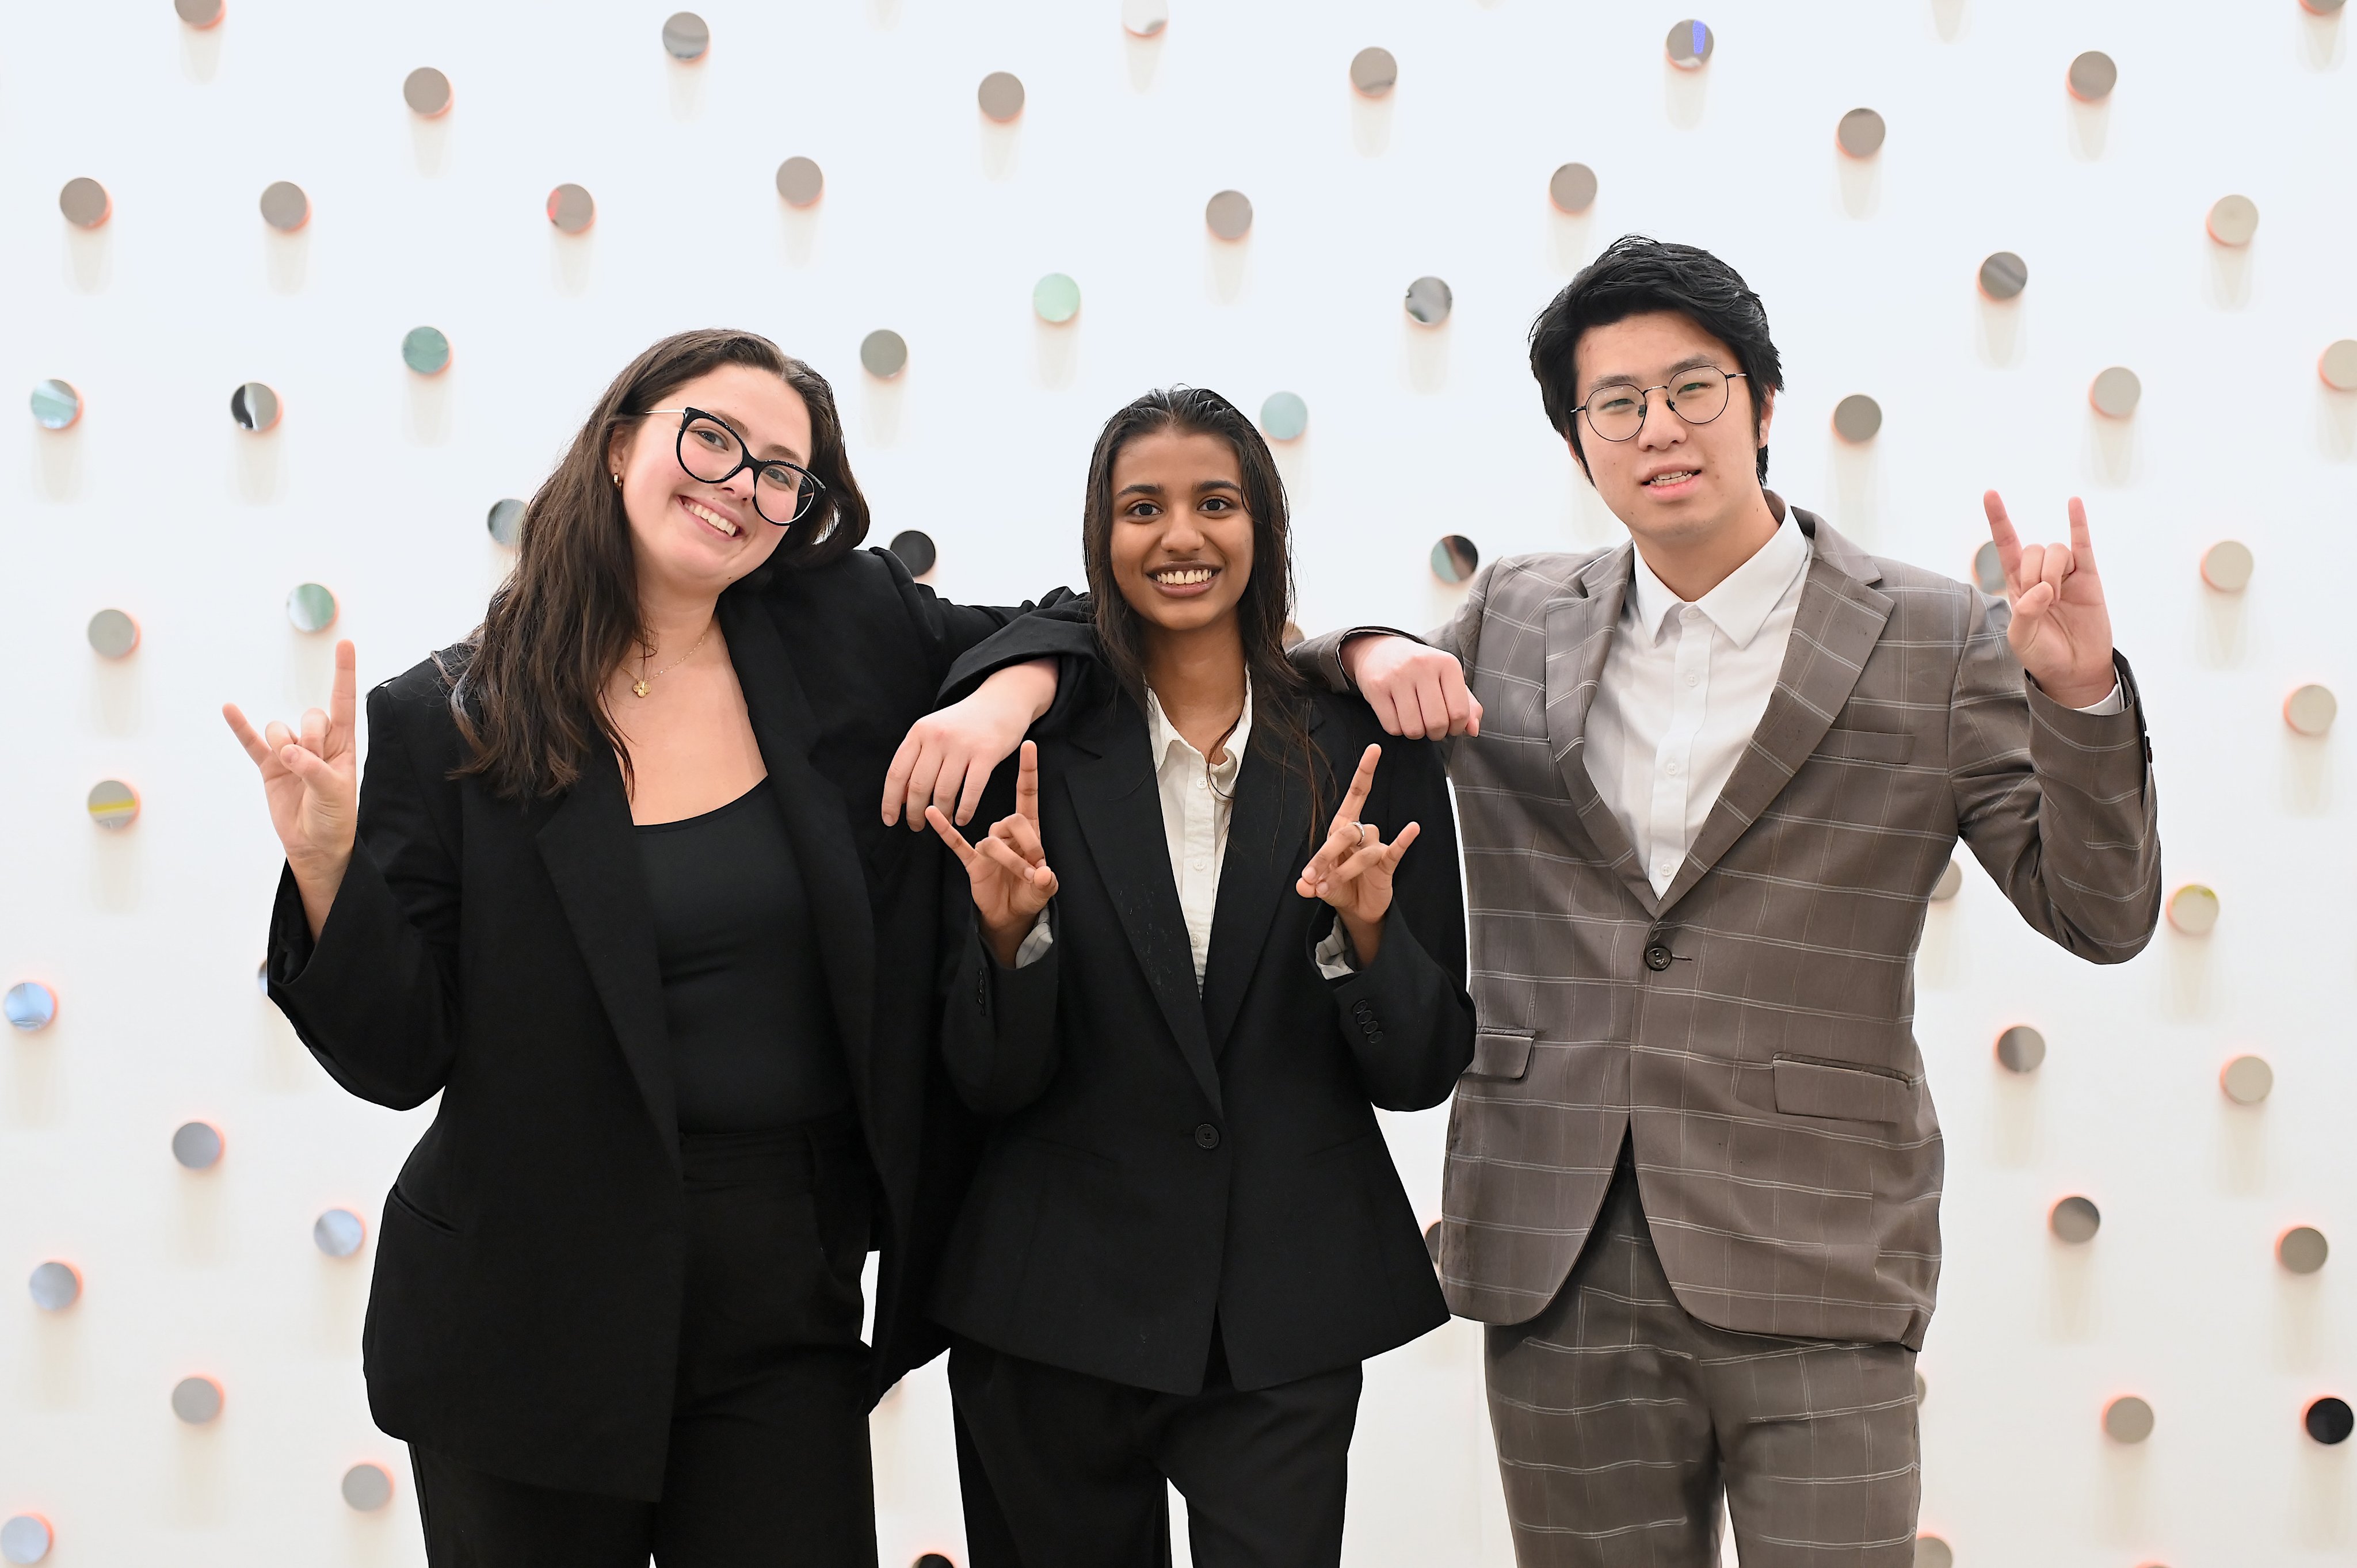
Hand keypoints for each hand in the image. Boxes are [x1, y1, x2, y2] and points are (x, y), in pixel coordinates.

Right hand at [224, 638, 358, 938]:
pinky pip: (251, 742)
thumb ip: (313, 769)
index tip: (345, 644)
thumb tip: (288, 751)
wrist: (316, 845)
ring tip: (294, 770)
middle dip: (311, 737)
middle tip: (313, 763)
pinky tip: (229, 709)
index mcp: (342, 744)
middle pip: (310, 717)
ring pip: (281, 729)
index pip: (344, 702)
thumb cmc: (335, 817)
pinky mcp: (269, 766)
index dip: (344, 673)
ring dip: (284, 746)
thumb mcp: (334, 793)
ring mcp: (291, 753)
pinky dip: (240, 726)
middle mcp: (317, 743)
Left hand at [883, 658, 1055, 829]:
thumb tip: (899, 798)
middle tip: (917, 826)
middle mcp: (938, 737)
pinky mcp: (987, 753)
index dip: (889, 801)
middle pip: (918, 786)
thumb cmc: (963, 724)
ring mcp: (963, 745)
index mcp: (919, 732)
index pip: (897, 773)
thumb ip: (916, 760)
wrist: (1000, 702)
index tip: (890, 820)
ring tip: (942, 822)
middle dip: (914, 813)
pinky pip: (971, 791)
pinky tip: (962, 819)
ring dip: (941, 814)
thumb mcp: (933, 732)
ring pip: (943, 792)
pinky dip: (964, 810)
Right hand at [927, 740, 1058, 967]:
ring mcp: (987, 844)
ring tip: (1023, 877)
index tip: (1029, 744)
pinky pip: (955, 842)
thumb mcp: (1046, 889)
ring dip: (1010, 859)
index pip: (1026, 793)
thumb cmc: (1030, 893)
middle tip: (1037, 868)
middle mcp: (1005, 831)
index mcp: (1028, 829)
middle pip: (1012, 819)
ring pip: (993, 840)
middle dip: (1027, 844)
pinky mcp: (971, 860)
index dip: (1028, 770)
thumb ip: (1047, 881)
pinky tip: (933, 814)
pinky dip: (945, 829)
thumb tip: (1043, 873)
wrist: (1010, 914)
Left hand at [1294, 744, 1421, 963]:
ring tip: (1328, 889)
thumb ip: (1310, 884)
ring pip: (1365, 849)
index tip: (1375, 749)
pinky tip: (1411, 828)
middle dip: (1328, 854)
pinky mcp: (1388, 864)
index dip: (1365, 772)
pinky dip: (1404, 840)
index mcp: (1342, 829)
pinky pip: (1397, 849)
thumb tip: (1302, 887)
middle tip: (1313, 878)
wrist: (1357, 909)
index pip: (1356, 795)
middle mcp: (1360, 834)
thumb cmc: (1339, 887)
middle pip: (1349, 831)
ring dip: (1345, 870)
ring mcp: (1375, 848)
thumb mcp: (1318, 885)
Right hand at [1340, 635, 1480, 738]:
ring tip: (1416, 721)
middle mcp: (1422, 666)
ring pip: (1413, 729)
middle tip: (1433, 727)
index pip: (1460, 712)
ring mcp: (1397, 676)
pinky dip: (1398, 729)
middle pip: (1436, 723)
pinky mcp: (1376, 687)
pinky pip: (1392, 727)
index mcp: (1447, 663)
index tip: (1451, 725)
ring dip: (1417, 733)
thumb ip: (1467, 705)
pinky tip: (1399, 716)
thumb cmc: (1421, 670)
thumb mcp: (1448, 679)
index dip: (1457, 727)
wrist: (1380, 651)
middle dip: (1437, 733)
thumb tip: (1473, 730)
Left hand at [1983, 492, 2116, 708]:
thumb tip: (2042, 590)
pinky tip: (2074, 502)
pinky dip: (2078, 523)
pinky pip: (2083, 544)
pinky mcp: (2089, 577)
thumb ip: (2026, 614)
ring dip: (2053, 571)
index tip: (1989, 493)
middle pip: (2032, 550)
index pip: (2005, 545)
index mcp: (2017, 585)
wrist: (2074, 669)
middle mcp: (2039, 573)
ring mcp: (2065, 573)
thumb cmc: (2042, 654)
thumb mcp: (2022, 638)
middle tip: (2041, 601)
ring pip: (2055, 550)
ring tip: (2058, 598)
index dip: (1999, 519)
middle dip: (2033, 573)